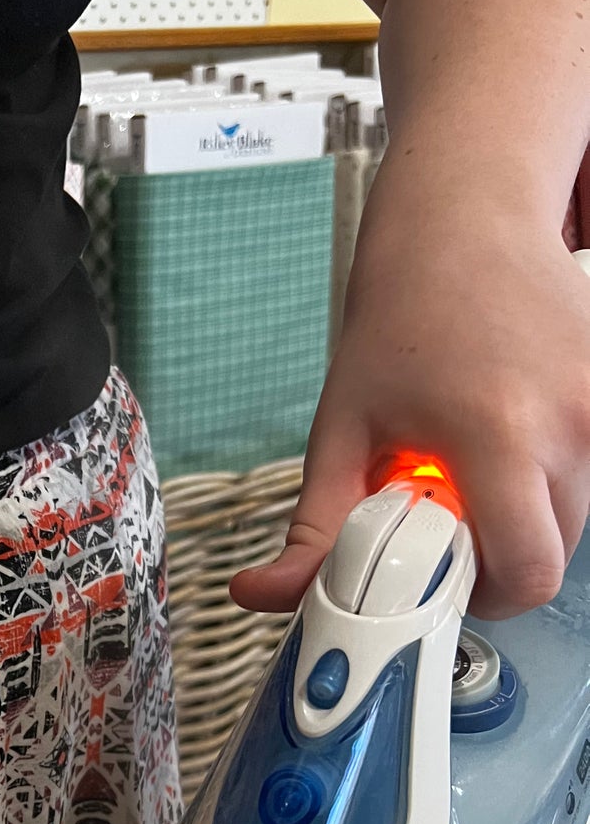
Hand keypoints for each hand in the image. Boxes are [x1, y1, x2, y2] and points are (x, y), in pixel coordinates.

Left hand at [233, 212, 589, 620]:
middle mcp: (570, 421)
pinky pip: (589, 473)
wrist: (463, 227)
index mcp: (498, 434)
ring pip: (576, 518)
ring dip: (524, 516)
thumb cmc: (400, 321)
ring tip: (471, 467)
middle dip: (497, 559)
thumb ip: (314, 526)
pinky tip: (503, 435)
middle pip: (553, 555)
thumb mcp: (342, 428)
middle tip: (445, 521)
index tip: (440, 574)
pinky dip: (548, 476)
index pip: (525, 570)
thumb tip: (265, 596)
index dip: (483, 594)